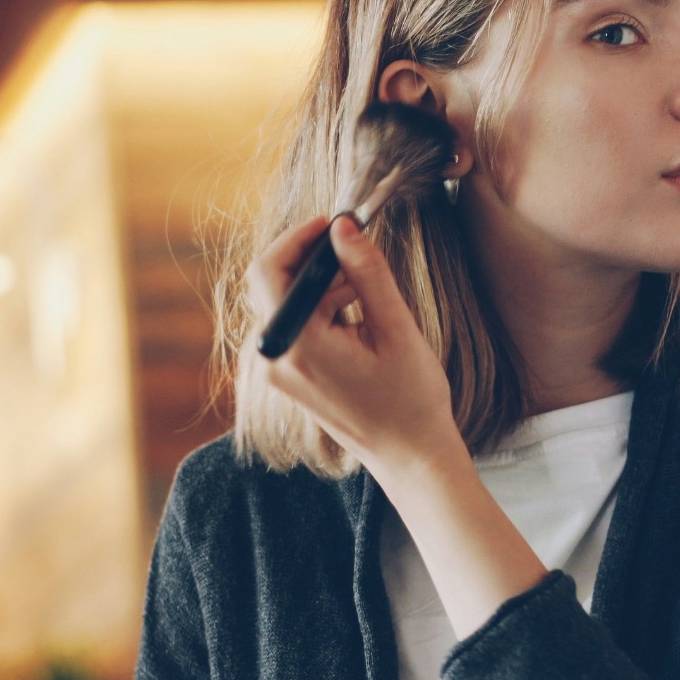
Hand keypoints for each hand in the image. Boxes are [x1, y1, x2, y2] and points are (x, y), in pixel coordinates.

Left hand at [246, 214, 462, 471]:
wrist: (410, 455)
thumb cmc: (410, 399)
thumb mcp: (396, 328)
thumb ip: (367, 273)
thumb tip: (343, 227)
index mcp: (299, 347)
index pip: (268, 272)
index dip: (297, 238)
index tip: (333, 224)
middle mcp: (276, 360)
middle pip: (273, 285)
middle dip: (314, 261)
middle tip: (358, 253)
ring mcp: (278, 371)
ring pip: (286, 303)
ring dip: (322, 285)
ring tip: (368, 290)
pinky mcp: (288, 376)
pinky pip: (294, 326)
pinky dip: (322, 308)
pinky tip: (359, 312)